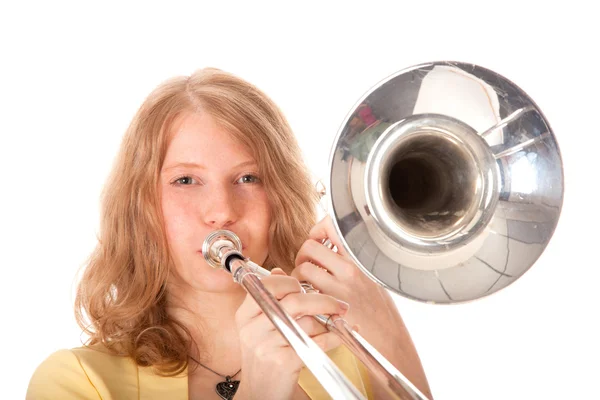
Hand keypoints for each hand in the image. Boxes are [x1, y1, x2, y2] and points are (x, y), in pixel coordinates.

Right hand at [234, 268, 348, 399]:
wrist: (259, 392)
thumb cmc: (263, 356)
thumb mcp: (258, 325)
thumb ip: (269, 297)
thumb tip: (280, 271)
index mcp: (245, 314)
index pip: (270, 285)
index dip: (292, 283)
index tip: (305, 288)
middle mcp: (253, 328)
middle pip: (295, 301)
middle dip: (323, 300)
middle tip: (338, 304)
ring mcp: (267, 345)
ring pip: (308, 322)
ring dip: (327, 322)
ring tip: (336, 323)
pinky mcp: (284, 361)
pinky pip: (316, 342)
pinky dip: (332, 338)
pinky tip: (339, 335)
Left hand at [292, 216, 432, 397]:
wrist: (388, 339)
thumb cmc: (379, 310)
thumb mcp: (370, 277)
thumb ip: (348, 261)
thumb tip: (325, 247)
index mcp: (359, 259)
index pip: (331, 227)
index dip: (316, 230)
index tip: (316, 240)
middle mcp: (348, 270)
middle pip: (309, 246)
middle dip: (302, 255)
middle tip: (307, 266)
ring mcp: (338, 289)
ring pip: (302, 269)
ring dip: (297, 276)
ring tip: (306, 285)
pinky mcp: (328, 308)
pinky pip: (304, 293)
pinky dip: (300, 294)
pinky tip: (309, 301)